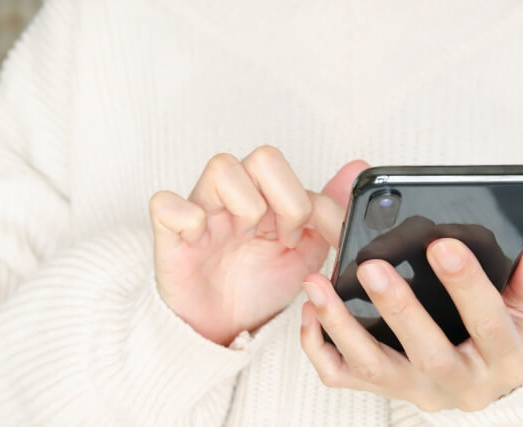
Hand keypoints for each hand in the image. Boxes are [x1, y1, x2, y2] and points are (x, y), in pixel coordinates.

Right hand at [149, 145, 367, 345]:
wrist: (222, 328)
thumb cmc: (258, 285)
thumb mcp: (305, 251)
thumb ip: (328, 210)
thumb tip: (357, 166)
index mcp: (264, 195)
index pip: (295, 169)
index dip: (308, 203)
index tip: (312, 237)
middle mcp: (233, 195)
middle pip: (262, 157)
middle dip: (284, 200)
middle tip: (283, 238)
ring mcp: (200, 210)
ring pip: (222, 168)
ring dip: (246, 207)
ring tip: (248, 240)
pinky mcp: (170, 234)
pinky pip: (166, 204)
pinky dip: (188, 218)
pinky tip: (203, 240)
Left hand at [301, 239, 522, 411]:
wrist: (489, 378)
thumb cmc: (506, 339)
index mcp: (503, 359)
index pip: (487, 324)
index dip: (467, 285)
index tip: (443, 245)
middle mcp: (459, 383)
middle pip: (426, 353)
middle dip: (398, 308)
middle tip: (372, 267)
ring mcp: (416, 389)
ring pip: (373, 367)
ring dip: (342, 325)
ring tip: (319, 285)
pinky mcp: (383, 388)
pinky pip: (342, 376)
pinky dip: (319, 346)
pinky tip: (311, 312)